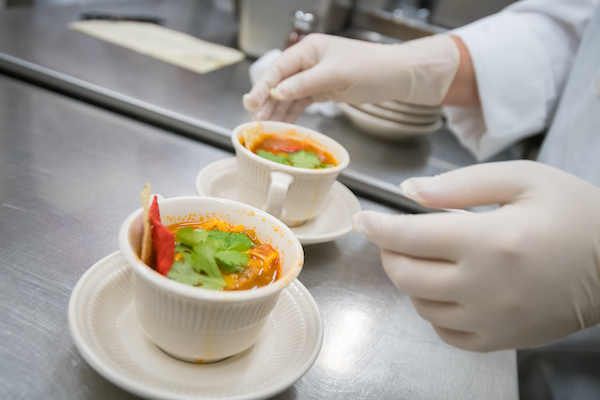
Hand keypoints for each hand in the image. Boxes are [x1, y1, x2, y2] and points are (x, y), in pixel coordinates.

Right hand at [243, 33, 458, 121]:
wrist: (396, 76)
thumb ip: (305, 83)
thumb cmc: (370, 67)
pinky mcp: (323, 91)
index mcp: (309, 50)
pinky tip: (282, 125)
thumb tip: (277, 93)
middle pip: (280, 84)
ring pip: (289, 96)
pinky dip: (292, 114)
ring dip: (277, 111)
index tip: (252, 103)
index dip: (263, 86)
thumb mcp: (336, 74)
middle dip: (266, 102)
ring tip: (265, 128)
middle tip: (253, 121)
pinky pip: (301, 103)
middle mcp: (308, 63)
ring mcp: (315, 77)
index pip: (279, 69)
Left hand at [353, 160, 599, 351]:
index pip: (410, 236)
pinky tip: (446, 288)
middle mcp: (485, 286)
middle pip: (405, 275)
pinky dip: (432, 309)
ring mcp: (491, 319)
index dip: (377, 227)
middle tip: (394, 235)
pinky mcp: (500, 339)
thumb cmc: (575, 213)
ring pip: (419, 304)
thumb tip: (408, 193)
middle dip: (388, 252)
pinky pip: (444, 331)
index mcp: (490, 240)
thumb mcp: (523, 179)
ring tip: (426, 256)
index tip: (363, 220)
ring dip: (409, 278)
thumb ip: (460, 184)